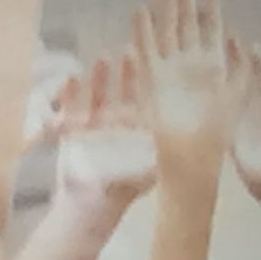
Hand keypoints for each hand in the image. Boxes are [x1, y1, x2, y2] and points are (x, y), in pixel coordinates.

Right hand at [50, 52, 156, 213]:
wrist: (92, 205)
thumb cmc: (122, 190)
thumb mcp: (148, 171)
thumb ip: (162, 156)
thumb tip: (189, 148)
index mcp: (136, 134)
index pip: (144, 104)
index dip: (149, 88)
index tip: (158, 71)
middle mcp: (117, 126)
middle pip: (121, 94)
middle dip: (125, 75)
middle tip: (130, 54)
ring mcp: (93, 126)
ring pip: (98, 96)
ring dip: (101, 79)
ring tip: (103, 58)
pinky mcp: (72, 131)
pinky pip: (70, 108)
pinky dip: (70, 94)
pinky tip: (72, 79)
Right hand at [134, 0, 233, 179]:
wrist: (193, 159)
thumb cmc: (218, 134)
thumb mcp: (238, 98)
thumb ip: (242, 70)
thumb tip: (242, 40)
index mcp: (213, 68)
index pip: (212, 33)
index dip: (212, 12)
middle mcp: (189, 66)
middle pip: (186, 27)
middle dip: (185, 4)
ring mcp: (169, 71)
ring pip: (165, 33)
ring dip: (164, 11)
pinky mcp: (152, 80)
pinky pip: (146, 51)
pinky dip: (143, 32)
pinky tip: (141, 11)